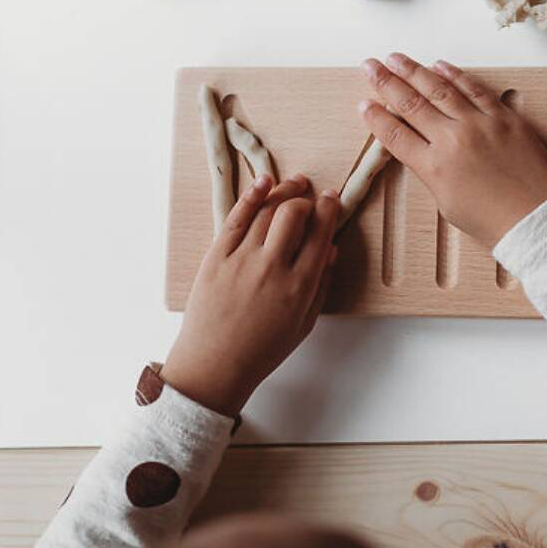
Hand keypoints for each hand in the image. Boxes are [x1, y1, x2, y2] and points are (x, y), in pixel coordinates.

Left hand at [162, 174, 338, 416]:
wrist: (214, 365)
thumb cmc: (262, 349)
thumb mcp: (304, 323)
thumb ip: (321, 284)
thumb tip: (331, 250)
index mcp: (299, 286)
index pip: (320, 233)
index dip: (329, 210)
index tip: (332, 200)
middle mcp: (272, 267)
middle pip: (294, 214)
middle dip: (307, 200)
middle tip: (310, 199)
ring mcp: (241, 260)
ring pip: (266, 211)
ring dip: (284, 192)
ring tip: (294, 185)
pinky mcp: (216, 257)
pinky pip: (235, 218)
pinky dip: (251, 196)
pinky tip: (263, 183)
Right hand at [358, 53, 546, 245]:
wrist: (538, 218)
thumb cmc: (495, 222)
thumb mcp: (447, 204)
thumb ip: (431, 172)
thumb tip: (421, 149)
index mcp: (434, 168)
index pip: (395, 135)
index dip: (376, 118)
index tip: (363, 103)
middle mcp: (453, 140)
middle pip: (410, 104)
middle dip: (385, 82)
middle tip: (369, 65)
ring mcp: (480, 124)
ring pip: (439, 89)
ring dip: (414, 70)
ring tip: (396, 58)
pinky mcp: (504, 117)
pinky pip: (475, 89)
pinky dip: (455, 75)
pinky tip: (439, 65)